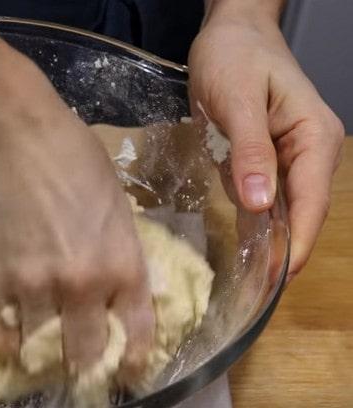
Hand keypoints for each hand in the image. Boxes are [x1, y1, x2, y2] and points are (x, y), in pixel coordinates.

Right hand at [0, 105, 154, 377]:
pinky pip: (4, 336)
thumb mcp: (118, 206)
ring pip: (45, 350)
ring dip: (48, 358)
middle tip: (82, 366)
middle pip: (88, 353)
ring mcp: (35, 288)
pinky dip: (11, 347)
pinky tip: (15, 347)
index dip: (132, 362)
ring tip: (45, 357)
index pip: (137, 336)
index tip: (126, 371)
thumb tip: (115, 287)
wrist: (14, 137)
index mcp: (123, 265)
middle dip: (88, 364)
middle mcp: (83, 286)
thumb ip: (119, 253)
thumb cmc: (74, 157)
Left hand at [188, 9, 343, 279]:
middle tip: (256, 289)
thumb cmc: (234, 57)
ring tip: (248, 280)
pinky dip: (254, 220)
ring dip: (269, 240)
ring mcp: (289, 157)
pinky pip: (262, 196)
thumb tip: (262, 205)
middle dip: (283, 249)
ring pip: (282, 208)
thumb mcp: (236, 100)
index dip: (296, 242)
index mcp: (315, 138)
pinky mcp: (266, 158)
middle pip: (300, 211)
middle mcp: (309, 152)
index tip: (278, 278)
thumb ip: (250, 151)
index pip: (311, 201)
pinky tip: (241, 247)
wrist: (228, 33)